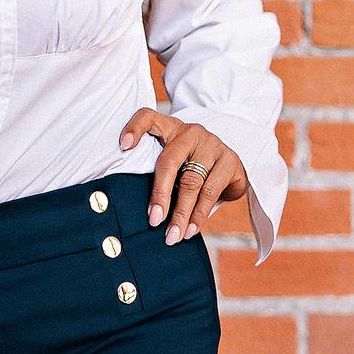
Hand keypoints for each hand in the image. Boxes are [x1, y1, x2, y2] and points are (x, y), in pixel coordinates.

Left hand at [118, 109, 246, 242]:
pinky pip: (211, 190)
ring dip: (181, 213)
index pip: (148, 117)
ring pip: (192, 181)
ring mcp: (211, 144)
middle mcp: (190, 132)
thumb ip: (159, 175)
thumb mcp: (174, 163)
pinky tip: (191, 229)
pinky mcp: (229, 159)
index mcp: (170, 128)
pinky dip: (199, 214)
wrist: (231, 167)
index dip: (134, 128)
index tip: (123, 146)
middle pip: (169, 161)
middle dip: (160, 195)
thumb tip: (138, 211)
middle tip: (154, 220)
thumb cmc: (191, 168)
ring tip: (173, 235)